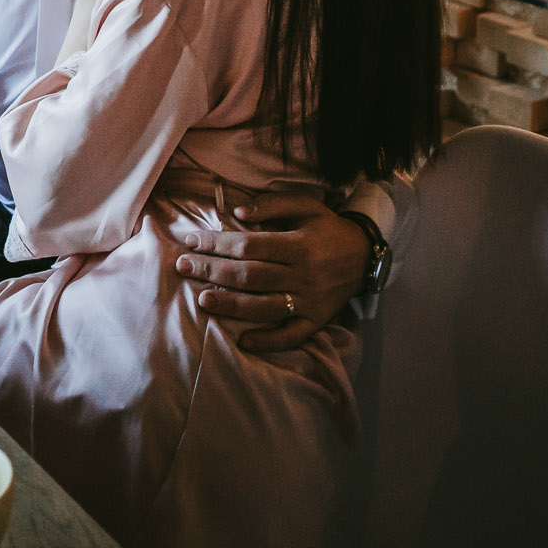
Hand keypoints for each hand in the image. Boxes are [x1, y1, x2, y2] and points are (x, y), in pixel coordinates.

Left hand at [175, 196, 369, 352]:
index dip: (217, 243)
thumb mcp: (306, 206)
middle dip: (213, 271)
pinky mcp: (316, 320)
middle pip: (250, 276)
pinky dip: (268, 341)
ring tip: (202, 300)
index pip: (249, 245)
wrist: (365, 256)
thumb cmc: (327, 228)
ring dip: (232, 305)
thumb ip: (273, 205)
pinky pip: (291, 335)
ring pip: (265, 307)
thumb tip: (239, 212)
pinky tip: (244, 342)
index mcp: (299, 244)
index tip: (191, 241)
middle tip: (183, 267)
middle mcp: (303, 274)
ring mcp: (310, 301)